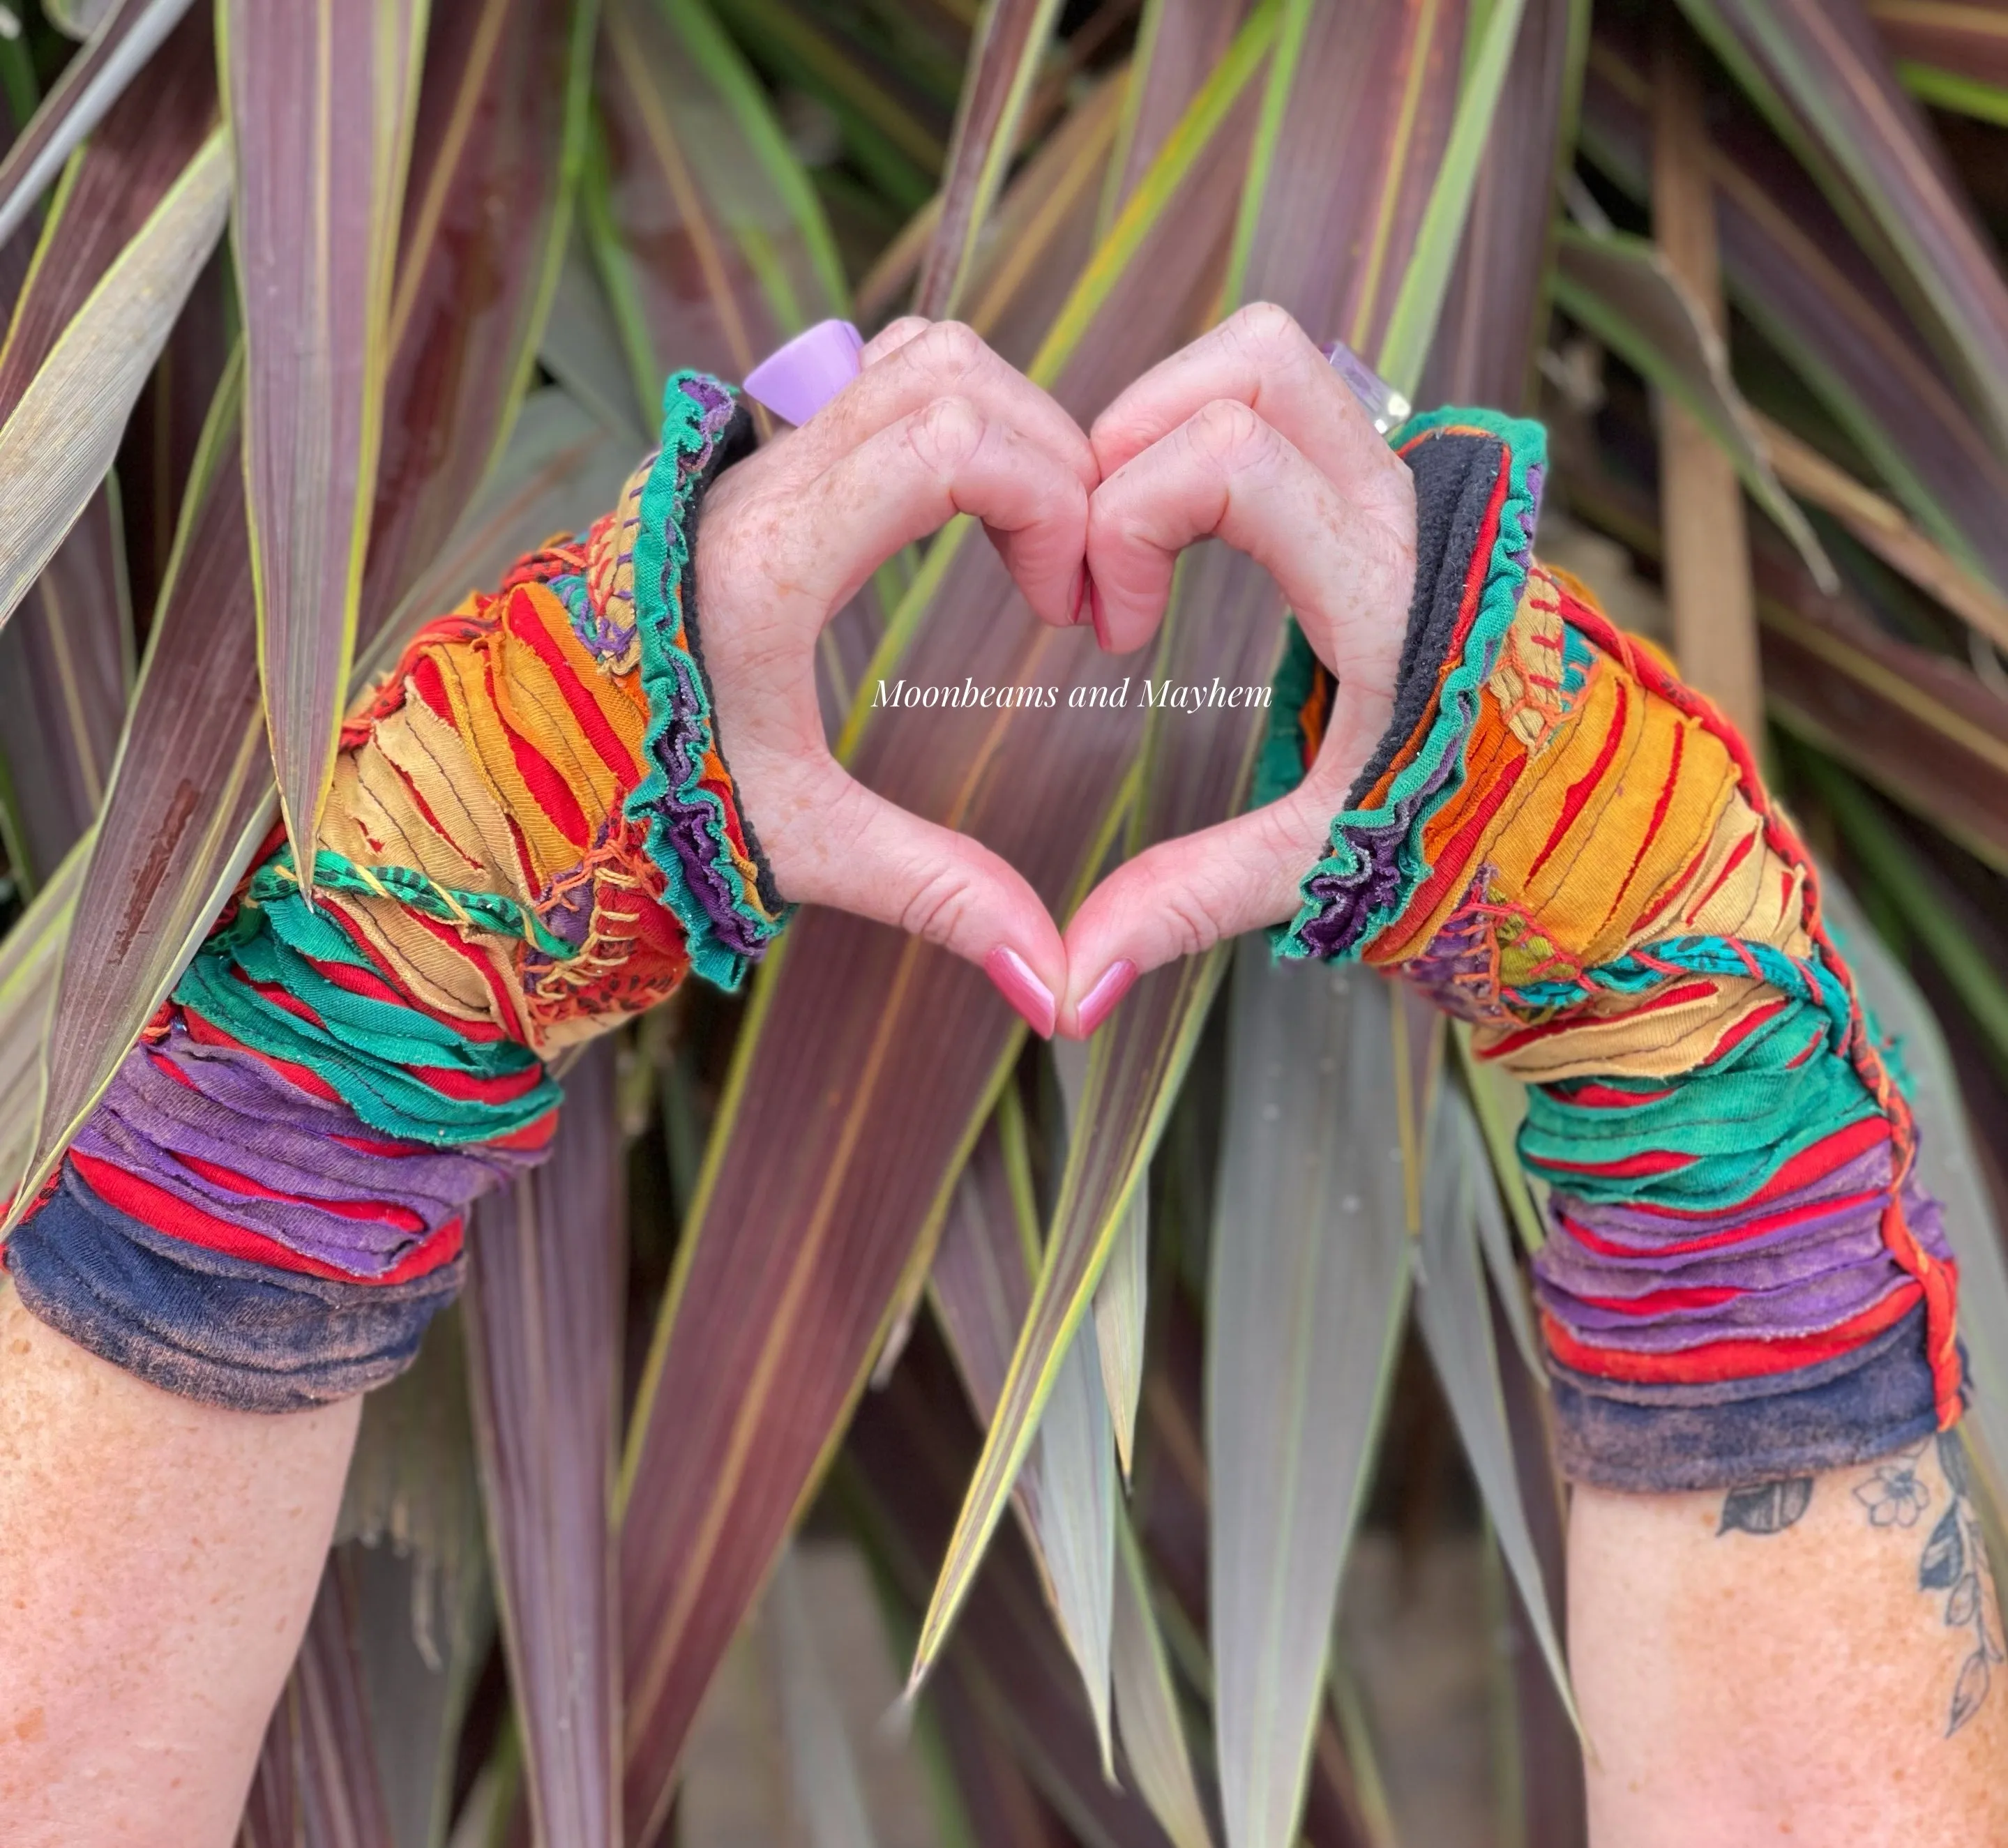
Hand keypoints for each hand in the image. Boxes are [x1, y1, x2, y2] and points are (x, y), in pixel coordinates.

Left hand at [694, 318, 1096, 1032]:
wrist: (520, 759)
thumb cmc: (642, 801)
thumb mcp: (800, 845)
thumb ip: (934, 896)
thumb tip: (1055, 986)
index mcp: (771, 560)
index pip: (949, 439)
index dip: (1050, 500)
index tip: (1067, 607)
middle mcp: (757, 480)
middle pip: (952, 375)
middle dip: (1049, 460)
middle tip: (1070, 579)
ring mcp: (751, 455)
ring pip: (917, 360)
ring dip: (1004, 431)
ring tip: (1031, 547)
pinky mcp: (754, 459)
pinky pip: (880, 382)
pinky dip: (954, 422)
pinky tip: (970, 521)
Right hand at [1057, 303, 1419, 1035]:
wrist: (1589, 817)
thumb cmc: (1467, 836)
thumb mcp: (1320, 864)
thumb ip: (1190, 905)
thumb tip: (1068, 991)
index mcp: (1385, 593)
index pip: (1230, 460)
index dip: (1127, 519)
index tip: (1114, 631)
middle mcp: (1404, 511)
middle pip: (1253, 362)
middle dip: (1134, 434)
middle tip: (1101, 553)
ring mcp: (1406, 485)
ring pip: (1274, 357)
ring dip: (1173, 419)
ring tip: (1134, 532)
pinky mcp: (1395, 488)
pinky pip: (1291, 400)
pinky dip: (1210, 431)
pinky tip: (1182, 534)